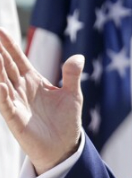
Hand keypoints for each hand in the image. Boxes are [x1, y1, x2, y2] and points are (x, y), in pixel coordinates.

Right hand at [0, 28, 84, 174]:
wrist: (63, 147)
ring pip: (1, 82)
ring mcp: (15, 103)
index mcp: (33, 81)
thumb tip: (79, 57)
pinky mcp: (14, 118)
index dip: (10, 45)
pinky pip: (5, 104)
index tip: (0, 29)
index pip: (18, 59)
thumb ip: (71, 76)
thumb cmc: (66, 121)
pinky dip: (1, 94)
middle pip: (6, 66)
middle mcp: (20, 89)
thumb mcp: (72, 95)